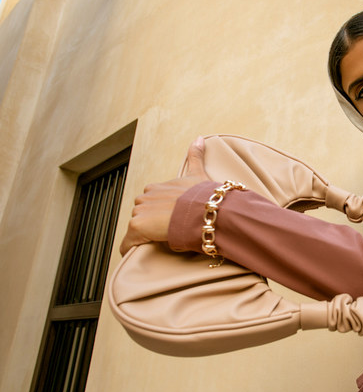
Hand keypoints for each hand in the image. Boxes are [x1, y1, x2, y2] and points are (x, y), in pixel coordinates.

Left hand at [119, 136, 209, 254]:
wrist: (205, 209)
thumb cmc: (204, 196)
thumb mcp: (199, 174)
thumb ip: (195, 156)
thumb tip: (198, 138)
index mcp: (157, 187)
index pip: (152, 201)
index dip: (161, 211)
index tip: (171, 220)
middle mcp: (146, 196)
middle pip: (142, 213)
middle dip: (151, 222)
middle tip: (166, 233)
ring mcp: (140, 211)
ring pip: (136, 226)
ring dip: (144, 235)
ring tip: (158, 242)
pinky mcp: (138, 225)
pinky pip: (128, 242)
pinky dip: (130, 248)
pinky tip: (135, 253)